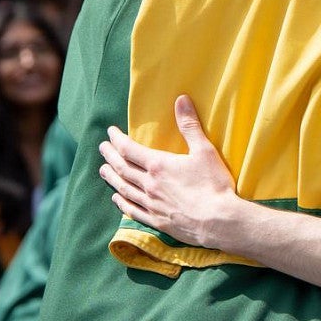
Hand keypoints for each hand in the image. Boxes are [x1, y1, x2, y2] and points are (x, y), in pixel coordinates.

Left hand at [99, 95, 244, 250]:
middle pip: (122, 168)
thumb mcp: (205, 151)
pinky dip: (122, 202)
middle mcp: (149, 184)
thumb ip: (190, 125)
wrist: (218, 221)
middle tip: (102, 148)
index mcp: (159, 165)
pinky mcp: (157, 220)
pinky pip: (132, 210)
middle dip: (110, 156)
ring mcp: (151, 204)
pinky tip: (116, 198)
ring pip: (124, 188)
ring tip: (103, 170)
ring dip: (111, 177)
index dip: (117, 140)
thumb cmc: (214, 185)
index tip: (110, 132)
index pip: (130, 149)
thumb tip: (181, 99)